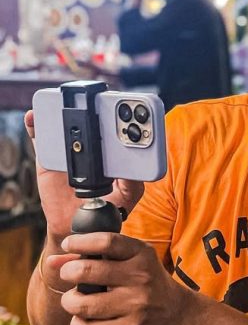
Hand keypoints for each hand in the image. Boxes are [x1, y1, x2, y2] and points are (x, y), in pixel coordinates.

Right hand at [25, 110, 143, 241]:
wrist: (79, 224)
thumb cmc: (108, 206)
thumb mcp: (128, 194)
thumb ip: (134, 180)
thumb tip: (135, 164)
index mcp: (112, 150)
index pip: (116, 125)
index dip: (120, 111)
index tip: (121, 103)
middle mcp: (91, 145)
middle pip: (91, 119)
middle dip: (93, 106)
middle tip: (95, 101)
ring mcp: (69, 149)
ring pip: (64, 125)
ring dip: (61, 110)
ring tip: (62, 102)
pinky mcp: (50, 159)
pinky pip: (41, 139)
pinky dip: (36, 126)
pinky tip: (35, 117)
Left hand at [51, 230, 188, 324]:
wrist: (174, 315)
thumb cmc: (145, 282)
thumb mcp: (130, 261)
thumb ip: (93, 257)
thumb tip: (53, 261)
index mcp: (142, 255)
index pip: (107, 242)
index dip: (80, 242)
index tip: (67, 243)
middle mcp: (141, 278)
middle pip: (88, 271)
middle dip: (68, 272)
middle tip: (68, 274)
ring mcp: (136, 305)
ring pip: (83, 304)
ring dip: (70, 301)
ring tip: (74, 300)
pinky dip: (77, 324)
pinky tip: (84, 319)